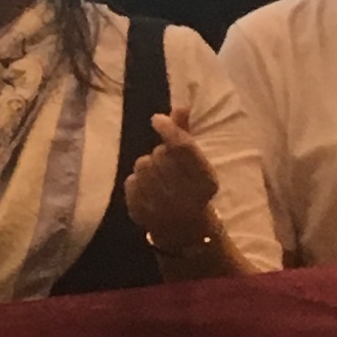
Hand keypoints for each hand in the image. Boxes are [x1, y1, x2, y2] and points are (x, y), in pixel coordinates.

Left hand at [121, 116, 220, 254]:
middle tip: (167, 165)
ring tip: (157, 177)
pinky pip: (130, 182)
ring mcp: (162, 208)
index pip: (183, 148)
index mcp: (205, 182)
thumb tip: (181, 105)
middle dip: (160, 154)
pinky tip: (147, 190)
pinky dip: (136, 182)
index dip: (169, 129)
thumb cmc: (191, 189)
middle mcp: (186, 197)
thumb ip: (186, 134)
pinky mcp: (142, 215)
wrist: (184, 231)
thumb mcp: (196, 164)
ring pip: (142, 165)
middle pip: (160, 154)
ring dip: (147, 166)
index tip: (157, 119)